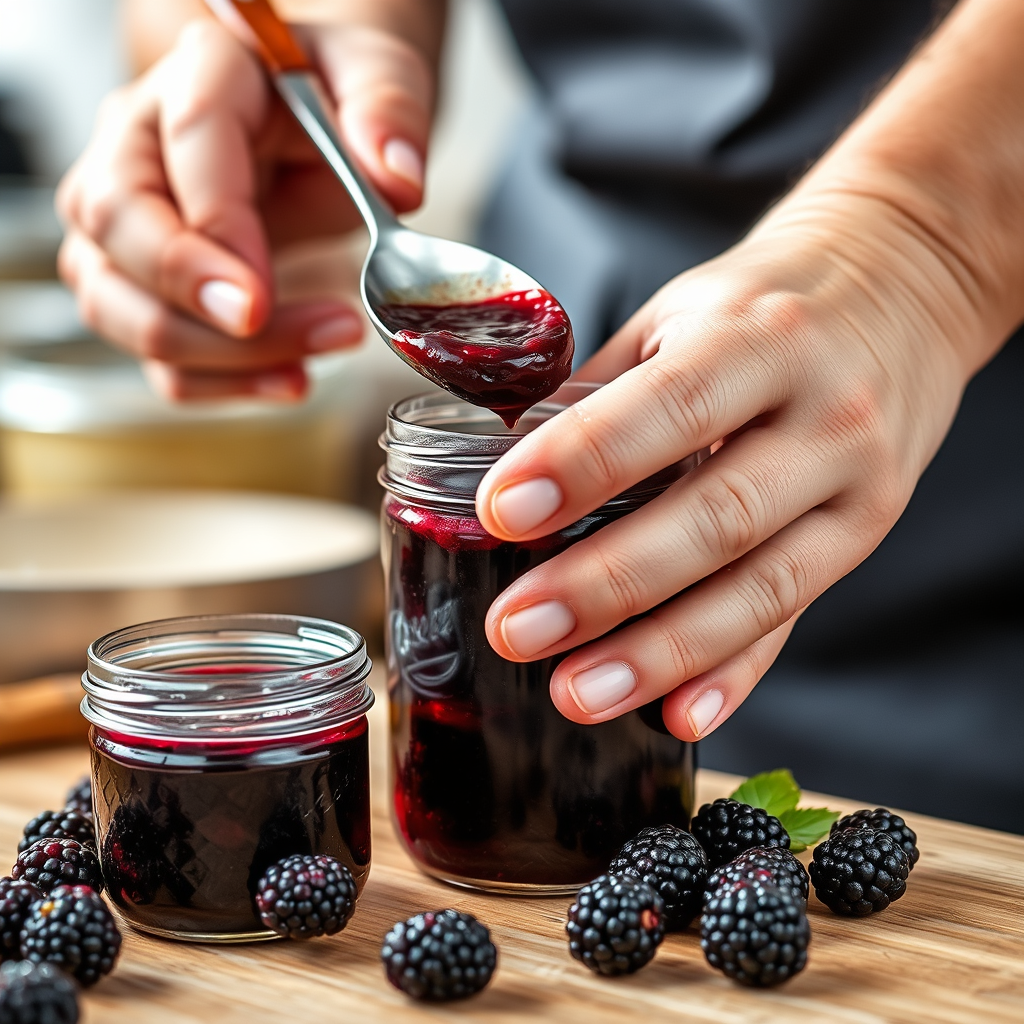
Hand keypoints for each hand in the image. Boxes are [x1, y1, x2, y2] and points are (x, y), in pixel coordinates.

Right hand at [56, 14, 435, 399]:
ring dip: (215, 355)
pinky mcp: (143, 285)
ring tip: (316, 355)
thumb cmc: (335, 97)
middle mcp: (139, 142)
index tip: (257, 296)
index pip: (186, 138)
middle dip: (188, 297)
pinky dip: (221, 385)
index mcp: (204, 72)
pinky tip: (291, 378)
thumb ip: (390, 110)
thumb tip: (399, 179)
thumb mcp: (378, 76)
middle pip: (117, 226)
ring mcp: (129, 221)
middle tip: (261, 325)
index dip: (216, 225)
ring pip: (119, 303)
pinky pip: (156, 354)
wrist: (315, 123)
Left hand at [474, 195, 986, 740]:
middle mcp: (824, 416)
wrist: (904, 290)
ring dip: (661, 653)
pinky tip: (678, 715)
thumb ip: (601, 394)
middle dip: (609, 583)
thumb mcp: (681, 316)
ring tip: (575, 692)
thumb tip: (504, 467)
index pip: (669, 407)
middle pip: (716, 516)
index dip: (583, 462)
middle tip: (518, 628)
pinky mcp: (863, 536)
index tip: (500, 512)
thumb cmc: (768, 304)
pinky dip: (735, 674)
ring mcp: (857, 486)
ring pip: (760, 586)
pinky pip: (794, 616)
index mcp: (763, 339)